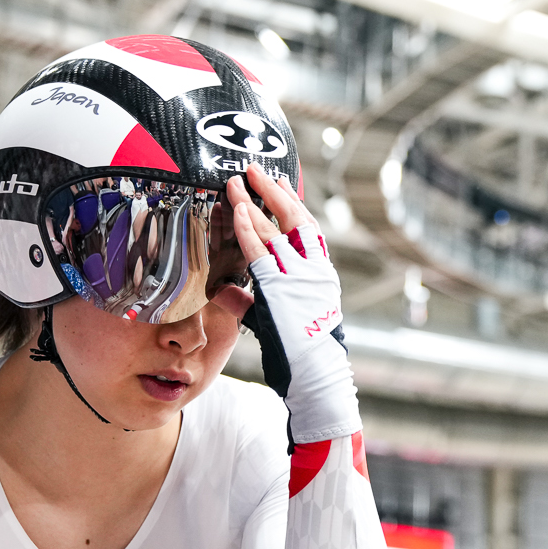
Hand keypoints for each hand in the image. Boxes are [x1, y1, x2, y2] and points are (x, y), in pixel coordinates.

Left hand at [227, 165, 359, 442]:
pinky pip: (261, 252)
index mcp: (321, 275)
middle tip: (254, 170)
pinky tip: (237, 212)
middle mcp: (314, 271)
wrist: (316, 378)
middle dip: (273, 191)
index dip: (293, 204)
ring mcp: (299, 278)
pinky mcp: (281, 288)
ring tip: (238, 181)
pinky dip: (249, 230)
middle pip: (294, 219)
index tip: (280, 183)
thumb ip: (253, 300)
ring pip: (276, 229)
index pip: (308, 229)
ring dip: (256, 202)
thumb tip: (226, 289)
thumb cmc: (302, 356)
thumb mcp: (282, 320)